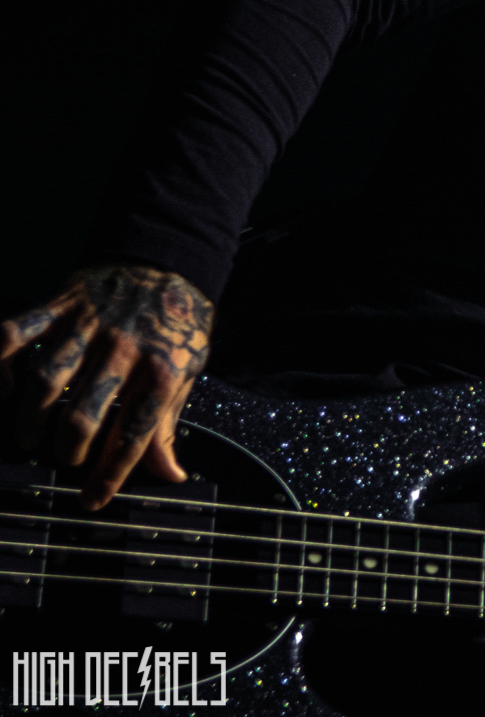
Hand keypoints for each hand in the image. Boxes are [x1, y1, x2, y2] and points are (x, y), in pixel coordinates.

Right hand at [1, 264, 212, 508]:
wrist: (169, 261)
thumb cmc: (179, 324)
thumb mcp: (188, 372)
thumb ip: (168, 423)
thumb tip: (171, 475)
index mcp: (163, 370)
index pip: (134, 435)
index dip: (110, 476)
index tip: (91, 501)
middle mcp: (125, 349)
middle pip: (84, 415)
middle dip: (67, 449)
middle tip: (63, 458)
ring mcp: (90, 326)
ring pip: (46, 381)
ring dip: (30, 419)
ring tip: (29, 439)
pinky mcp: (61, 304)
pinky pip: (16, 331)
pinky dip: (0, 358)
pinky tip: (3, 385)